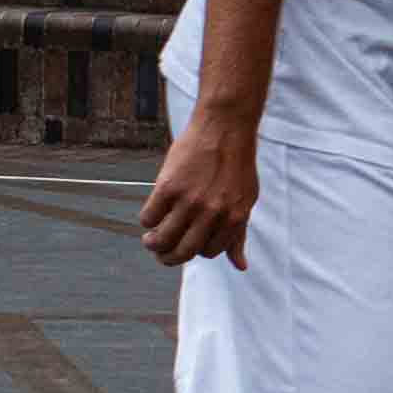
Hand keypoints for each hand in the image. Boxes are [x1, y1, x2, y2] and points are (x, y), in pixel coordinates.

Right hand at [141, 98, 261, 268]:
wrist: (225, 127)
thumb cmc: (237, 163)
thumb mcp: (246, 200)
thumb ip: (239, 234)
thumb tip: (240, 266)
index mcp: (234, 219)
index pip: (208, 252)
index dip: (196, 250)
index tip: (188, 243)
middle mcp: (212, 214)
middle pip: (183, 252)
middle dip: (169, 258)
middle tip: (161, 253)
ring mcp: (190, 201)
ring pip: (163, 239)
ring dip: (153, 244)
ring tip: (150, 240)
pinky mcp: (169, 186)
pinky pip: (149, 217)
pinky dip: (147, 221)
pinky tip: (150, 216)